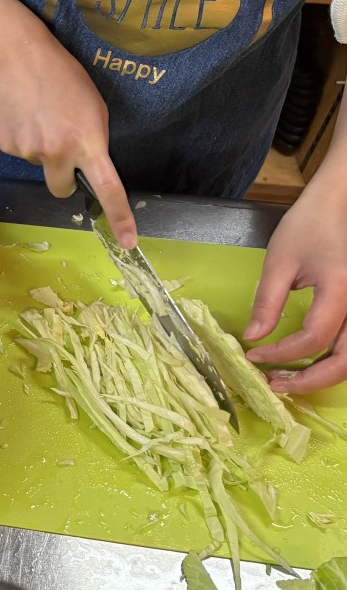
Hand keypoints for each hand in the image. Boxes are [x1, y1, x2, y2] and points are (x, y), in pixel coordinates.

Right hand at [0, 38, 137, 247]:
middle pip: (61, 188)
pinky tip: (21, 113)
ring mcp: (27, 151)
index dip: (120, 218)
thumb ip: (93, 139)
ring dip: (40, 147)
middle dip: (63, 178)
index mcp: (87, 142)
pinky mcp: (5, 144)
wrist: (18, 57)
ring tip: (38, 115)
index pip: (108, 189)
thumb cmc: (64, 75)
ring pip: (37, 164)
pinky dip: (21, 136)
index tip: (128, 242)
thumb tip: (84, 161)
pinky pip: (18, 151)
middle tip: (60, 150)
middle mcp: (57, 153)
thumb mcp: (93, 106)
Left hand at [243, 177, 346, 392]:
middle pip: (345, 361)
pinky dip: (335, 360)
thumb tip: (253, 338)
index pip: (314, 339)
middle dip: (310, 379)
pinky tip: (309, 361)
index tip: (253, 355)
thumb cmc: (308, 226)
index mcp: (341, 290)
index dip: (282, 354)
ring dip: (324, 374)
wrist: (339, 204)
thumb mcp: (280, 260)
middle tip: (275, 385)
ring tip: (289, 379)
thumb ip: (267, 301)